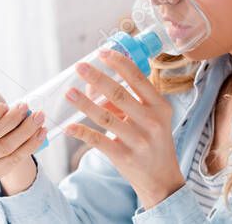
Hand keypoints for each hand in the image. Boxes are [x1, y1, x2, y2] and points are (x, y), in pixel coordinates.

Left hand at [65, 49, 184, 208]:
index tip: (102, 52)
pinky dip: (82, 133)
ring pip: (106, 117)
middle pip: (119, 95)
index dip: (119, 63)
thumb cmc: (153, 142)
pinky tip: (69, 128)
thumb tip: (94, 84)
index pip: (138, 79)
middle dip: (97, 78)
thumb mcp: (149, 119)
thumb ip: (126, 102)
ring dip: (85, 103)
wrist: (162, 179)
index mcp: (160, 107)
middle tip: (80, 66)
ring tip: (69, 92)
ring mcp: (138, 140)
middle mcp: (152, 122)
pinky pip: (99, 141)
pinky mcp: (124, 156)